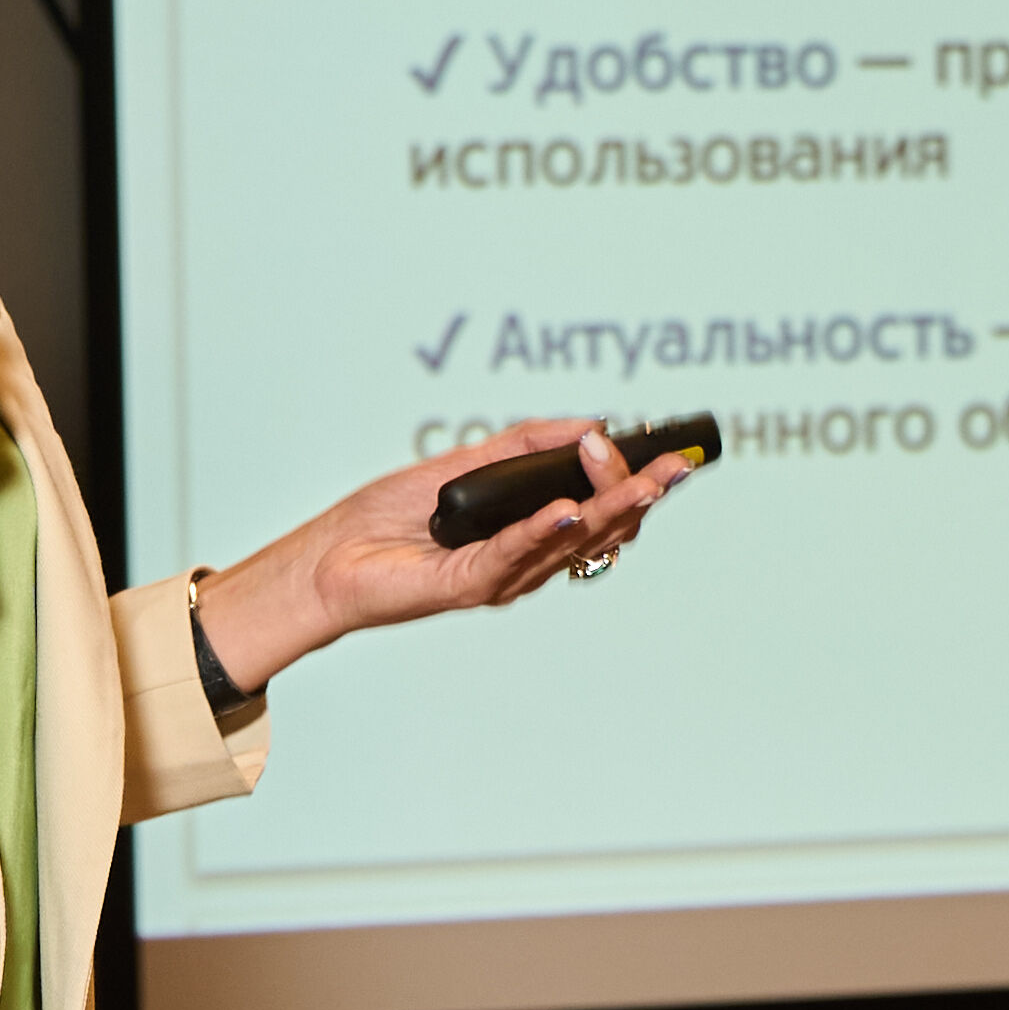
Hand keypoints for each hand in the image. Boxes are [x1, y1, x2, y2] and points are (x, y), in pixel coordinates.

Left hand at [193, 423, 685, 694]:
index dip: (638, 481)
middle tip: (678, 466)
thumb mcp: (467, 464)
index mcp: (532, 534)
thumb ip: (525, 444)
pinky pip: (514, 555)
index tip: (667, 450)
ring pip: (571, 543)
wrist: (330, 558)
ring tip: (644, 480)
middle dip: (642, 495)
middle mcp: (526, 560)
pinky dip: (544, 531)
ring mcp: (502, 576)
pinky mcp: (467, 585)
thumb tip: (588, 424)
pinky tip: (569, 509)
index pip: (603, 510)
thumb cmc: (392, 518)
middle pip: (602, 529)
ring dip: (610, 509)